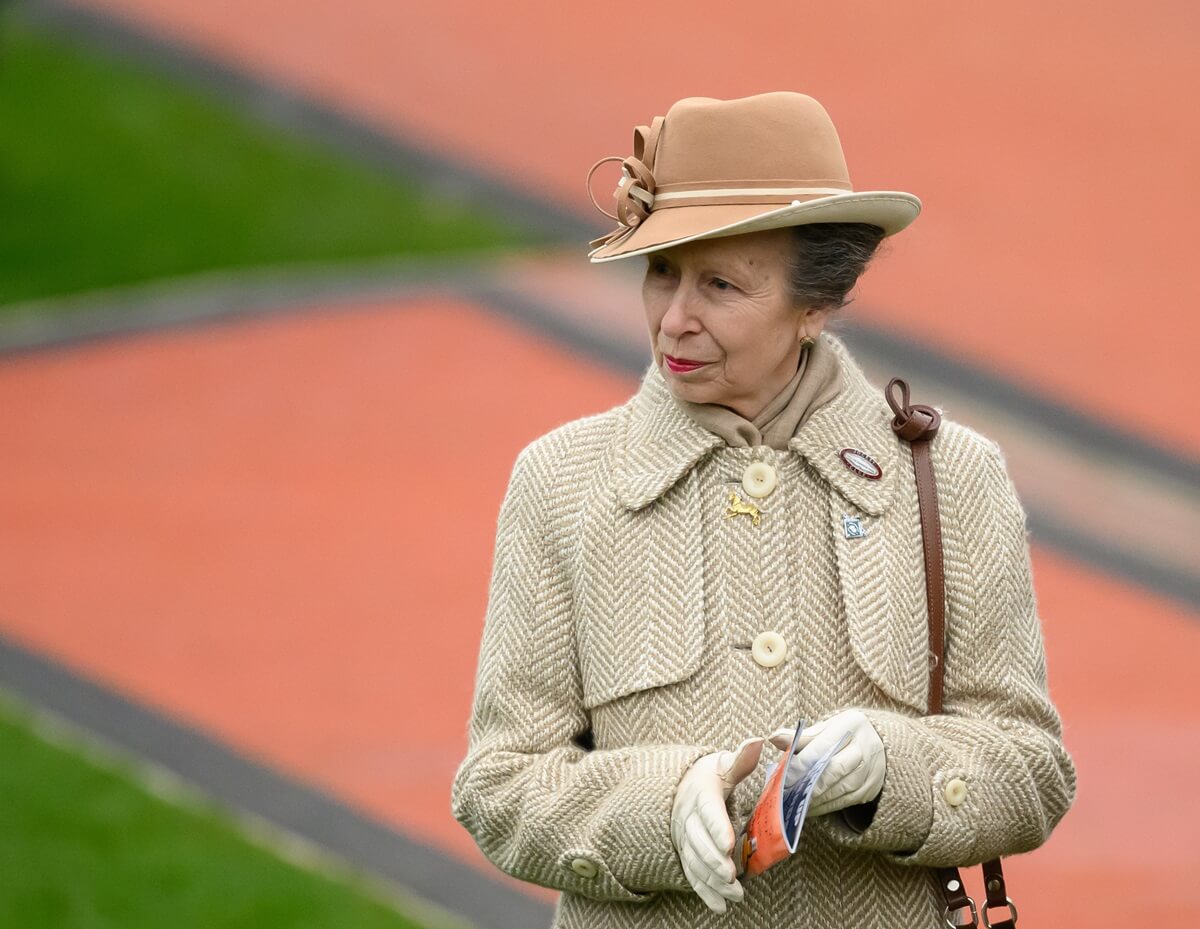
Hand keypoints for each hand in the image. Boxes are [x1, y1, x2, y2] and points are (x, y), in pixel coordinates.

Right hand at [670, 736, 763, 912]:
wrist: (680, 788)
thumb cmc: (710, 776)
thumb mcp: (723, 764)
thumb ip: (741, 758)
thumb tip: (757, 740)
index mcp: (702, 793)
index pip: (708, 810)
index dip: (717, 827)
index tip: (728, 843)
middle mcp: (689, 817)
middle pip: (699, 841)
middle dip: (715, 860)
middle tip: (733, 875)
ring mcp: (685, 838)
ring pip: (695, 861)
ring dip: (713, 880)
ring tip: (734, 894)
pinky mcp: (686, 853)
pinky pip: (692, 874)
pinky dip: (704, 891)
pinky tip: (719, 907)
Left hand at [767, 709, 884, 817]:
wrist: (881, 745)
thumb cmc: (844, 734)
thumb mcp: (827, 727)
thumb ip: (802, 736)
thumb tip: (774, 737)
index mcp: (850, 726)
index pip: (821, 747)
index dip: (801, 763)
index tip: (782, 775)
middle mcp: (862, 748)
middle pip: (832, 770)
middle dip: (806, 784)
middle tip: (784, 793)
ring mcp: (869, 771)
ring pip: (838, 789)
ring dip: (813, 799)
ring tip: (791, 803)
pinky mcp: (868, 790)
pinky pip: (843, 802)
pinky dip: (824, 807)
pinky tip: (807, 808)